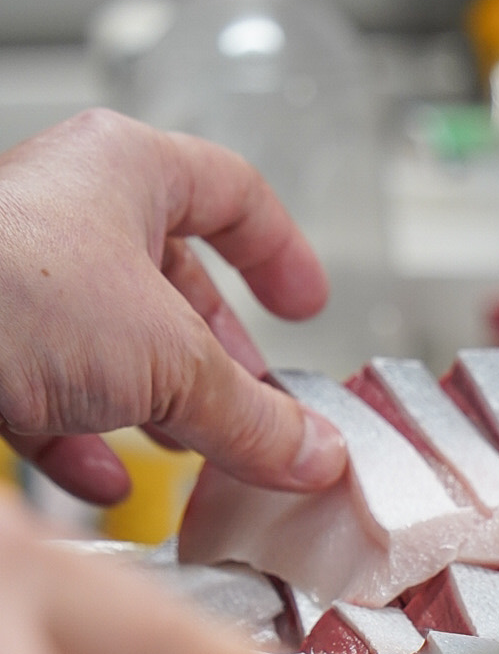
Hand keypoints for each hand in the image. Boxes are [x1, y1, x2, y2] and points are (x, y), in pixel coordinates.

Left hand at [0, 108, 346, 503]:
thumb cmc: (9, 292)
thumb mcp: (171, 361)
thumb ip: (252, 414)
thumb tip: (313, 453)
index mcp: (126, 173)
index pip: (231, 193)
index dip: (280, 252)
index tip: (305, 306)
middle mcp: (69, 216)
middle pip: (172, 286)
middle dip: (220, 360)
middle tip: (258, 409)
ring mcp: (19, 283)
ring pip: (112, 346)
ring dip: (158, 409)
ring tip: (195, 454)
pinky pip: (46, 392)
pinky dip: (84, 441)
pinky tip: (105, 480)